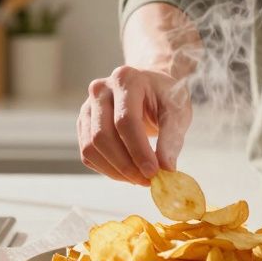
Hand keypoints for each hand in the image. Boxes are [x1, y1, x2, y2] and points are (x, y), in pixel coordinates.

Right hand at [78, 65, 191, 184]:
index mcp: (126, 79)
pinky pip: (88, 154)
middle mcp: (100, 90)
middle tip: (147, 181)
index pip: (125, 121)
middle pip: (103, 136)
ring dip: (115, 171)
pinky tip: (127, 172)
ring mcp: (87, 107)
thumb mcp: (178, 111)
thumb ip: (172, 138)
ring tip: (139, 178)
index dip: (138, 150)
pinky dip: (107, 169)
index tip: (153, 173)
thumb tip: (166, 169)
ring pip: (91, 148)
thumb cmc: (165, 97)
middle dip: (125, 165)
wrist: (151, 88)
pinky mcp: (84, 124)